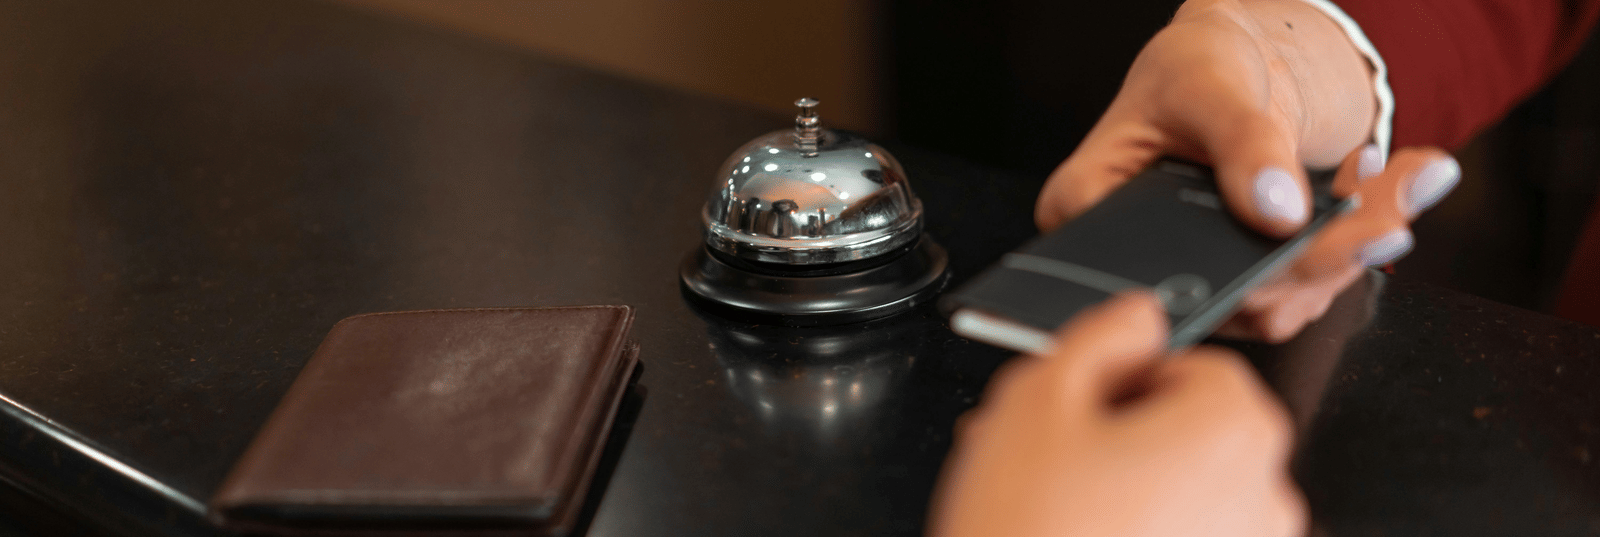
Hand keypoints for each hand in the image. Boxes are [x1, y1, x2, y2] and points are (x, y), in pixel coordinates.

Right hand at [929, 292, 1305, 536]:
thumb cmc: (1027, 530)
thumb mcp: (1037, 398)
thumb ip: (1100, 335)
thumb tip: (1138, 317)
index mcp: (1233, 431)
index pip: (1200, 365)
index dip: (1131, 373)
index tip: (1082, 398)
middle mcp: (1263, 496)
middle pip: (1196, 429)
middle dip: (1124, 430)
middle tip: (1052, 450)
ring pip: (1187, 489)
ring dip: (1126, 481)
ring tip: (1051, 497)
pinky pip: (1185, 534)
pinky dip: (1137, 527)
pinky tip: (1074, 528)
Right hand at [1035, 0, 1460, 341]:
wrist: (1233, 67)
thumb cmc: (1192, 65)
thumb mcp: (1207, 82)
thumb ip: (1241, 141)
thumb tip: (1277, 209)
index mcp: (1088, 208)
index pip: (1152, 265)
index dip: (1233, 269)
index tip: (1308, 242)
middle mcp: (1135, 259)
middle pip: (1229, 292)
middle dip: (1323, 253)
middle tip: (1390, 215)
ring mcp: (1194, 277)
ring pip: (1280, 300)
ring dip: (1353, 247)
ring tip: (1398, 180)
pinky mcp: (1245, 283)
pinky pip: (1308, 287)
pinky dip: (1357, 239)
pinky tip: (1377, 184)